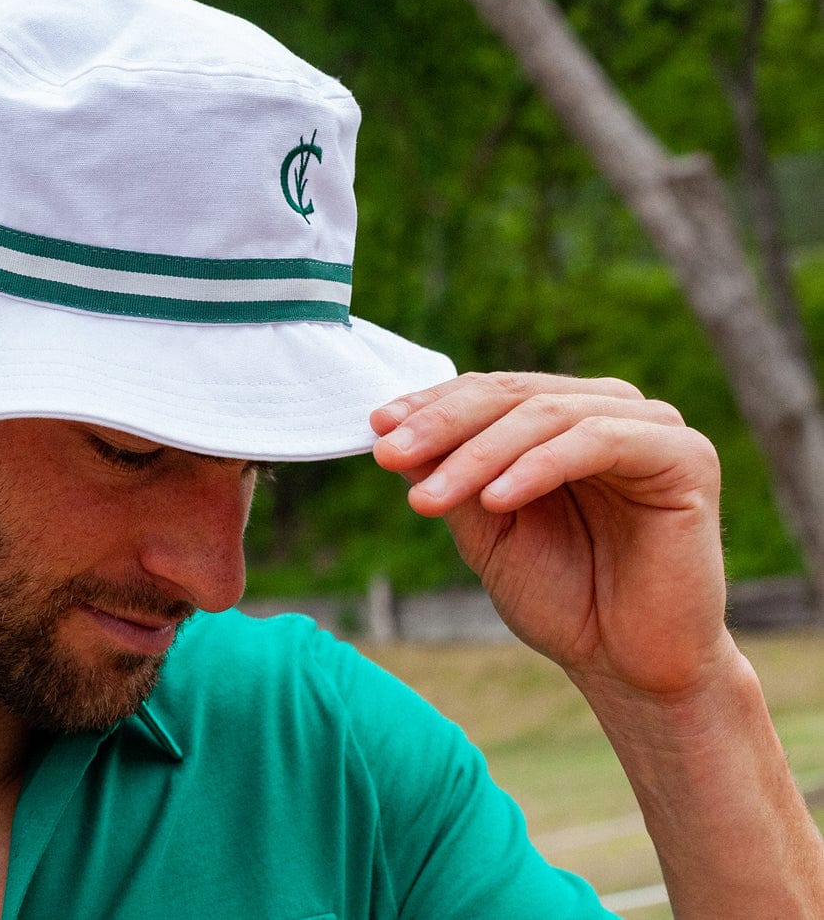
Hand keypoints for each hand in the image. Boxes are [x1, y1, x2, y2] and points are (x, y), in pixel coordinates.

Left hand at [371, 372, 732, 698]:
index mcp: (564, 417)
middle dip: (441, 425)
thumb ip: (451, 477)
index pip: (488, 392)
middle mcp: (609, 409)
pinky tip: (494, 499)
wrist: (631, 667)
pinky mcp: (685, 457)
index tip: (374, 429)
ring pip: (545, 416)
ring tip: (427, 498)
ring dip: (478, 454)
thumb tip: (391, 431)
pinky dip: (537, 466)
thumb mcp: (487, 530)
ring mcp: (651, 428)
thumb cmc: (563, 597)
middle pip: (510, 395)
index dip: (429, 406)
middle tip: (388, 456)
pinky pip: (597, 442)